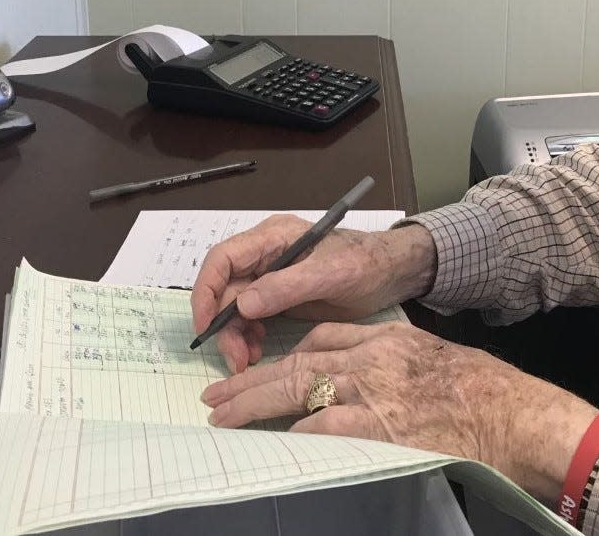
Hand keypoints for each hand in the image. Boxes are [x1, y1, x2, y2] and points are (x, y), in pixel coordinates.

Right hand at [190, 216, 435, 372]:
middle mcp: (265, 255)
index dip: (206, 291)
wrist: (392, 273)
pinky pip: (250, 318)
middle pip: (225, 289)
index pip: (223, 259)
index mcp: (273, 237)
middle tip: (236, 359)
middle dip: (223, 325)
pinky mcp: (279, 298)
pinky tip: (257, 353)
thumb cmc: (367, 263)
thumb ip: (288, 286)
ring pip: (234, 308)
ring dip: (235, 335)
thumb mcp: (331, 274)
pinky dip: (247, 337)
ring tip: (248, 360)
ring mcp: (271, 277)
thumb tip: (242, 305)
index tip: (205, 326)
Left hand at [201, 321, 597, 499]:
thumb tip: (374, 383)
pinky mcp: (377, 427)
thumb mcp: (438, 359)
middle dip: (252, 379)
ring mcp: (373, 391)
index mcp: (389, 337)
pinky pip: (320, 428)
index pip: (324, 337)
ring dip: (254, 406)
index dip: (288, 354)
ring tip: (224, 420)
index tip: (266, 369)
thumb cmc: (488, 392)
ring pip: (296, 390)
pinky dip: (291, 434)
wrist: (516, 415)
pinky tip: (271, 443)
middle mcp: (374, 358)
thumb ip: (400, 364)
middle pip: (297, 361)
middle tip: (218, 395)